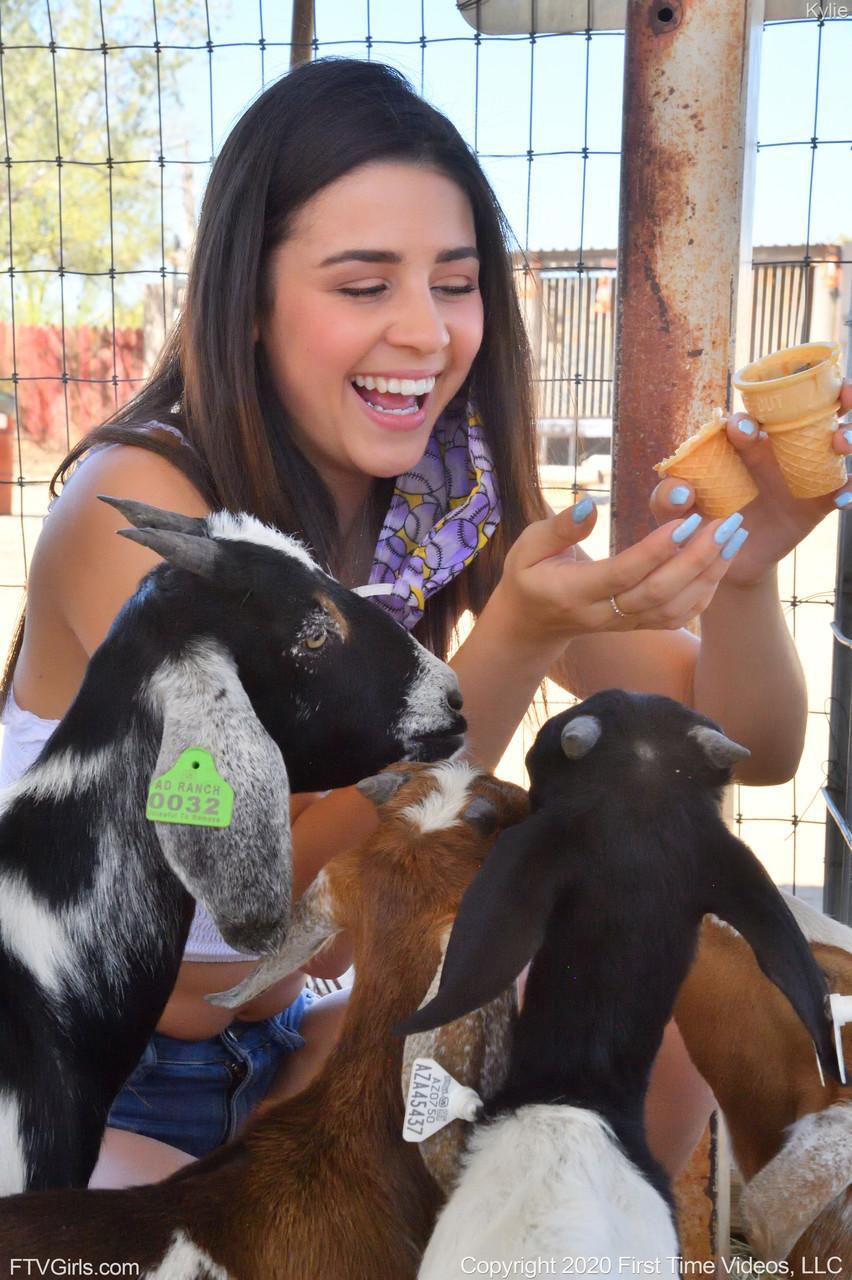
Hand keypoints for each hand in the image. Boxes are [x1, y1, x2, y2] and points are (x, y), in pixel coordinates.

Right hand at [496, 495, 751, 644]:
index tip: (686, 520)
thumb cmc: (528, 575)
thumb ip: (559, 528)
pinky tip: (722, 561)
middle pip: (658, 593)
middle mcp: (603, 614)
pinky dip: (706, 591)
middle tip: (727, 524)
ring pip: (675, 609)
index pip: (622, 573)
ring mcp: (623, 625)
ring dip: (710, 574)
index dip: (656, 550)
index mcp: (574, 592)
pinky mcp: (637, 627)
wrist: (531, 624)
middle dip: (697, 559)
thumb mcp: (527, 546)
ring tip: (734, 537)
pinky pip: (678, 616)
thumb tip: (589, 505)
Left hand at [650, 381, 851, 586]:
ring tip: (840, 444)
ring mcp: (802, 473)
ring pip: (836, 444)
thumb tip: (682, 490)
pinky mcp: (817, 503)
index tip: (740, 432)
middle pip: (813, 411)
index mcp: (744, 442)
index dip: (751, 416)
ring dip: (847, 436)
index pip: (755, 415)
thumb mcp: (673, 513)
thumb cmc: (696, 524)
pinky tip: (844, 496)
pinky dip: (848, 489)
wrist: (720, 562)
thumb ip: (666, 498)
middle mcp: (778, 449)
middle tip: (839, 396)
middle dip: (831, 396)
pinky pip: (841, 490)